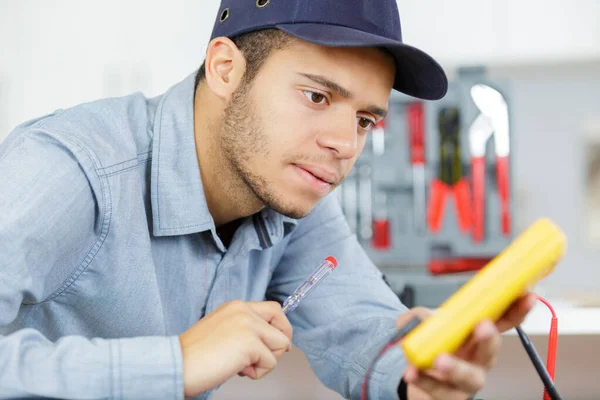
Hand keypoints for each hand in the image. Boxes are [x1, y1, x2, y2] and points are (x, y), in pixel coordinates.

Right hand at [179, 300, 292, 396]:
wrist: (177, 364)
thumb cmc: (194, 355)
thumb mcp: (223, 330)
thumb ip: (245, 329)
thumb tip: (269, 342)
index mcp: (236, 306)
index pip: (273, 309)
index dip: (279, 327)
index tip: (274, 343)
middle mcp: (244, 311)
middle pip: (282, 323)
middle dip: (279, 344)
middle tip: (265, 358)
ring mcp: (248, 325)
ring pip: (280, 345)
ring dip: (265, 362)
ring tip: (242, 367)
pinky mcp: (250, 343)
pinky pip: (270, 362)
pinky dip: (258, 373)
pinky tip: (238, 371)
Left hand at [399, 293, 536, 399]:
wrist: (415, 372)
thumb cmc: (432, 343)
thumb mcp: (426, 321)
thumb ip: (422, 315)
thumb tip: (418, 317)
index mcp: (480, 336)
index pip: (504, 322)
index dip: (517, 309)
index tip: (526, 295)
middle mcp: (479, 359)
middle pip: (490, 351)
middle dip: (489, 339)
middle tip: (483, 327)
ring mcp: (466, 380)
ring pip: (469, 378)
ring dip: (456, 367)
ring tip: (440, 360)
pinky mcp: (448, 396)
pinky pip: (438, 390)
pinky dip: (424, 380)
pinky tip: (412, 372)